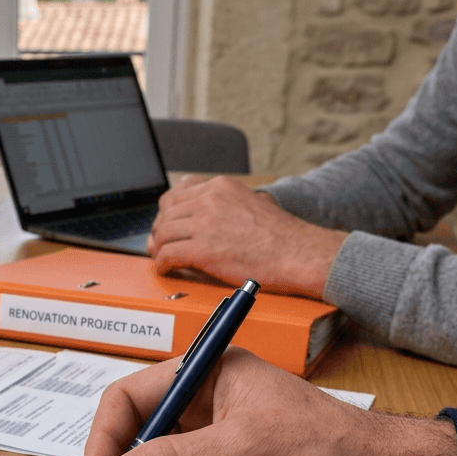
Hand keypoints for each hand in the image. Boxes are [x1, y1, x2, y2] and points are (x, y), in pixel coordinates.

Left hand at [147, 175, 346, 298]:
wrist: (298, 253)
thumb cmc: (281, 236)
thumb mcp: (253, 203)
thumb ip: (227, 203)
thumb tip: (206, 213)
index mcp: (221, 186)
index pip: (177, 194)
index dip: (167, 213)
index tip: (166, 225)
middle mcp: (210, 199)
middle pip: (166, 214)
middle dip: (159, 231)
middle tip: (159, 245)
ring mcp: (205, 223)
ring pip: (164, 233)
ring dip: (159, 248)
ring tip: (162, 258)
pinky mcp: (203, 249)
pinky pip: (168, 254)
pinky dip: (162, 264)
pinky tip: (166, 269)